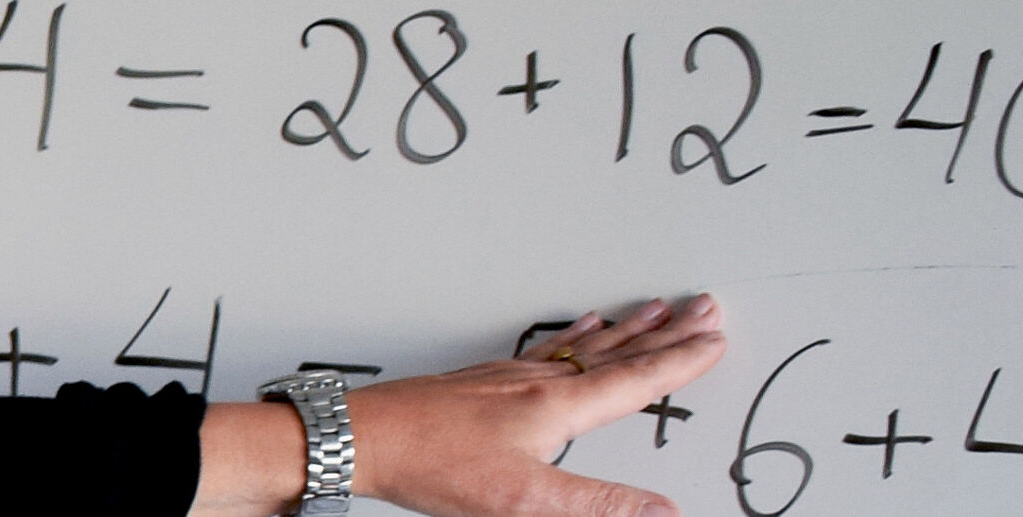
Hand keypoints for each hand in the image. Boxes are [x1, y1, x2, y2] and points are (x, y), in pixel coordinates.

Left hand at [347, 293, 724, 515]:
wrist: (367, 436)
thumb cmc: (436, 463)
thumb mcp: (526, 499)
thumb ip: (599, 505)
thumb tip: (664, 511)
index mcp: (558, 405)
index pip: (636, 379)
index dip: (680, 361)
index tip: (716, 339)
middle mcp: (540, 381)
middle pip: (618, 352)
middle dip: (666, 332)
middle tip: (704, 307)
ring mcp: (512, 375)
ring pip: (586, 345)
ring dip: (629, 327)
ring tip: (657, 309)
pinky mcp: (487, 378)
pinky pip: (550, 347)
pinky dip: (578, 335)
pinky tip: (580, 327)